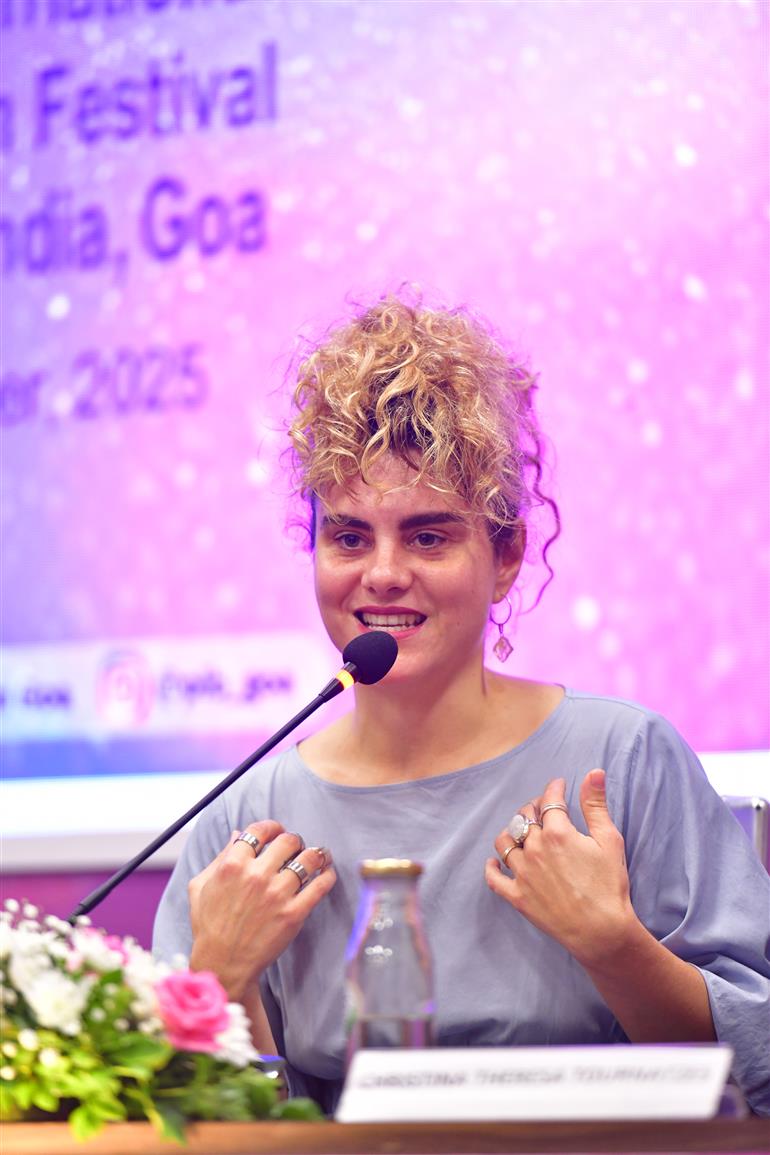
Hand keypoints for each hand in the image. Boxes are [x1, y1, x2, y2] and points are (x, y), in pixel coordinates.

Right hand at [188, 820, 335, 999]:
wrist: (222, 963)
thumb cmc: (209, 926)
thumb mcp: (201, 886)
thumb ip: (219, 857)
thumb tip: (237, 834)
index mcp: (232, 865)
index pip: (260, 830)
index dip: (272, 827)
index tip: (278, 831)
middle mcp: (256, 876)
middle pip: (288, 840)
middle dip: (294, 840)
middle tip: (297, 847)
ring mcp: (277, 895)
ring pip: (308, 859)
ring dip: (316, 854)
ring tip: (318, 856)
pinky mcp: (293, 914)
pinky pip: (320, 886)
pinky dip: (328, 875)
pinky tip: (327, 873)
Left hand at [484, 771, 636, 966]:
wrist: (602, 931)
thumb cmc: (609, 885)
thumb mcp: (609, 840)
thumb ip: (596, 804)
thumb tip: (594, 772)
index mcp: (556, 833)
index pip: (549, 801)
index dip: (554, 789)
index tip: (558, 786)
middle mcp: (534, 849)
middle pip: (524, 817)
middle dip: (533, 807)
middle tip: (543, 809)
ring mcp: (522, 873)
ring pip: (505, 842)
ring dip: (512, 832)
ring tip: (522, 832)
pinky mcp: (517, 896)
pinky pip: (494, 878)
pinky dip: (491, 867)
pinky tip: (495, 862)